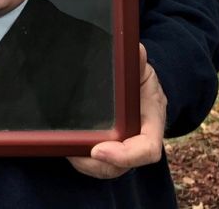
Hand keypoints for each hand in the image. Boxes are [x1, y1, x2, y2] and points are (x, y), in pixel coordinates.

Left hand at [68, 44, 166, 178]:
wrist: (138, 88)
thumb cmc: (140, 80)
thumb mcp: (141, 68)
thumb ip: (137, 61)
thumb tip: (134, 50)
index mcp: (152, 122)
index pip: (147, 149)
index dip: (125, 155)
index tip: (98, 150)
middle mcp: (138, 140)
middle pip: (122, 166)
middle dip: (98, 165)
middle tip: (73, 154)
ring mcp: (123, 148)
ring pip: (107, 168)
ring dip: (86, 165)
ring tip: (67, 151)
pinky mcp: (108, 149)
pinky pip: (97, 163)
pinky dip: (82, 160)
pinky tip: (66, 148)